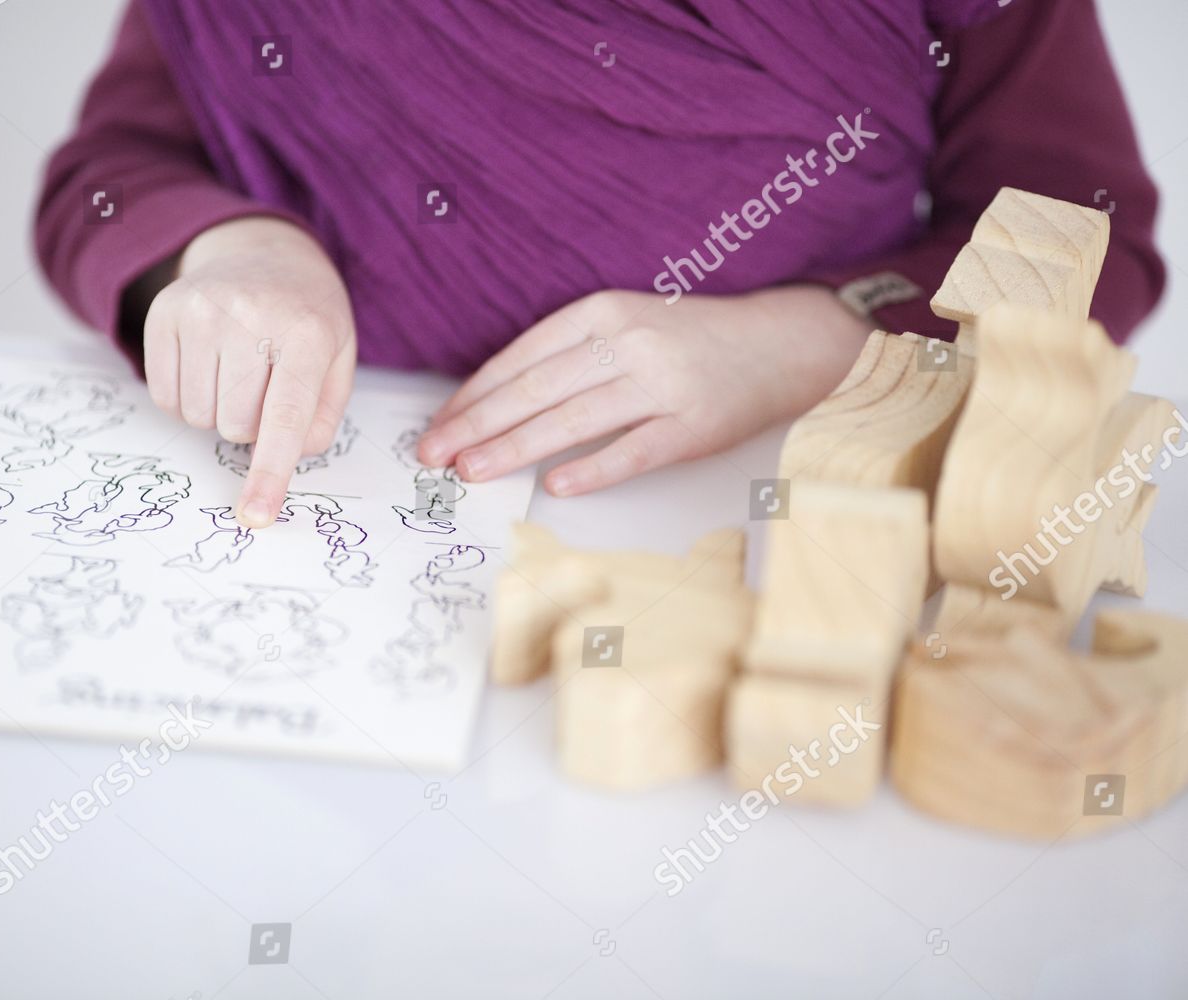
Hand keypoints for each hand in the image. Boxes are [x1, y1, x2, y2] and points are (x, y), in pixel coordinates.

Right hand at [143, 217, 355, 527]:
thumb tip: (285, 458)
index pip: (285, 417)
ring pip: (196, 416)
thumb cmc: (307, 318)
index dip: (270, 472)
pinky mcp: (165, 312)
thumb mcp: (339, 360)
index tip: (255, 515)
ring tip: (236, 371)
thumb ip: (323, 418)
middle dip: (249, 425)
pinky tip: (207, 364)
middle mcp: (250, 316)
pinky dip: (185, 396)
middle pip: (234, 426)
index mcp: (307, 333)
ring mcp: (201, 310)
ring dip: (216, 411)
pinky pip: (163, 397)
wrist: (264, 251)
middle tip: (264, 384)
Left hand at [418, 286, 869, 495]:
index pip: (522, 358)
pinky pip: (633, 451)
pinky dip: (593, 468)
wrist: (778, 344)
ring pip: (573, 419)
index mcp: (602, 312)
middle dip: (477, 424)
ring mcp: (663, 385)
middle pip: (537, 389)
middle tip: (434, 453)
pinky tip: (555, 484)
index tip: (439, 424)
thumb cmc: (686, 340)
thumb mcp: (622, 325)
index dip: (474, 395)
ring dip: (515, 448)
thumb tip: (493, 403)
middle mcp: (629, 343)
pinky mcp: (693, 426)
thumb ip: (566, 355)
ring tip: (472, 470)